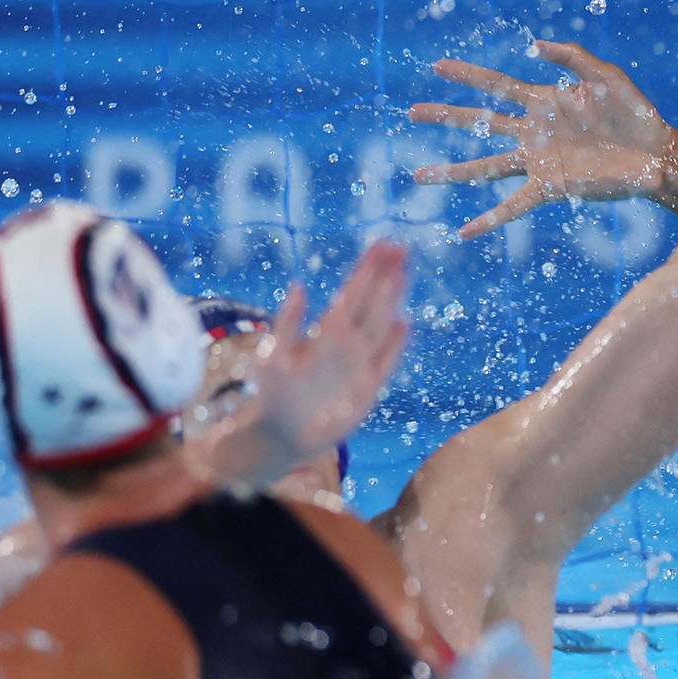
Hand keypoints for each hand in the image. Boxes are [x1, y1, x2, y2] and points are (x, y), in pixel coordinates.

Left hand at [245, 241, 410, 472]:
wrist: (280, 434)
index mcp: (326, 332)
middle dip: (385, 274)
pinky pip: (387, 360)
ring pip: (382, 324)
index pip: (353, 292)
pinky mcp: (368, 387)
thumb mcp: (273, 356)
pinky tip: (405, 324)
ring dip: (393, 299)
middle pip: (371, 301)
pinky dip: (396, 344)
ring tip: (404, 272)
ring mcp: (359, 363)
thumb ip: (288, 323)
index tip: (383, 243)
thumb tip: (298, 287)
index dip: (368, 268)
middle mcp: (346, 343)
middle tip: (399, 246)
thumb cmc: (271, 394)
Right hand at [408, 43, 672, 240]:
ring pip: (486, 166)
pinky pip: (512, 205)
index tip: (437, 67)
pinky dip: (488, 219)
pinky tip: (463, 233)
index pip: (497, 85)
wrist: (656, 153)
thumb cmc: (635, 114)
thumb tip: (533, 46)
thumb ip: (573, 57)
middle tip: (411, 112)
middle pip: (480, 122)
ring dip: (452, 172)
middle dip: (445, 116)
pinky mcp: (551, 186)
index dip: (468, 75)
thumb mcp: (607, 76)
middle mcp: (534, 133)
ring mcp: (539, 161)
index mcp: (545, 103)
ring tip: (419, 176)